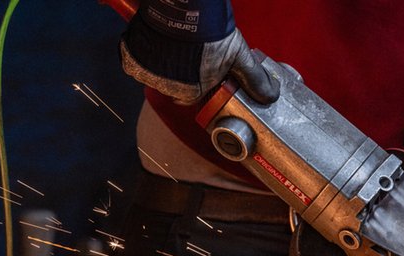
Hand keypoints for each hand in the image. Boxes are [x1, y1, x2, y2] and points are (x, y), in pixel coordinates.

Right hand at [119, 4, 278, 104]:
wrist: (185, 4)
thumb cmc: (211, 31)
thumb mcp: (238, 55)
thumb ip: (253, 79)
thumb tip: (271, 97)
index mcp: (192, 92)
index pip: (192, 98)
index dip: (197, 84)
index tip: (199, 71)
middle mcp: (168, 89)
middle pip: (173, 88)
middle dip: (180, 74)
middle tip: (188, 55)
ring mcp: (148, 75)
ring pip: (155, 76)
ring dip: (163, 64)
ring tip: (175, 45)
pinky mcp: (132, 60)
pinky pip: (136, 64)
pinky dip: (143, 55)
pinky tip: (157, 43)